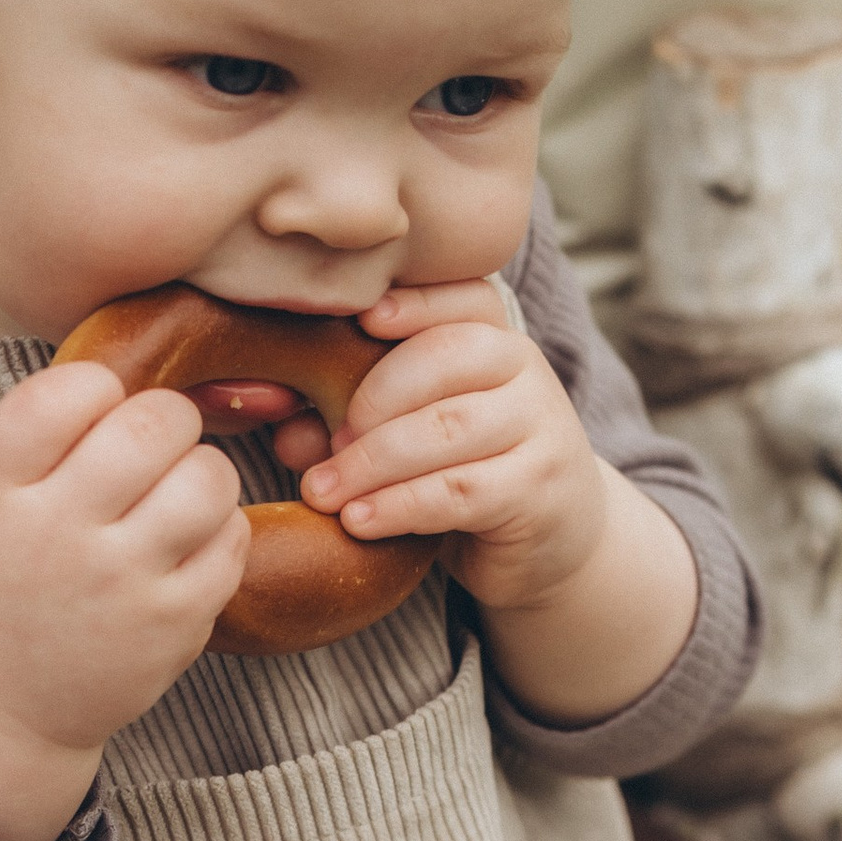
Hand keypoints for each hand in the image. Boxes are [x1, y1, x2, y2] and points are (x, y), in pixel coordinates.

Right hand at [0, 364, 247, 840]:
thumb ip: (29, 447)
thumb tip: (113, 382)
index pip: (63, 395)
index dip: (93, 386)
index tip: (94, 408)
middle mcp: (59, 536)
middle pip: (151, 425)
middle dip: (164, 418)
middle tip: (153, 442)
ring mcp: (122, 584)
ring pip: (208, 477)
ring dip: (202, 469)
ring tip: (177, 489)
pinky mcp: (174, 625)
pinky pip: (231, 540)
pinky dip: (220, 527)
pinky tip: (189, 540)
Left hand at [291, 279, 604, 612]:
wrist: (555, 542)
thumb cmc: (470, 475)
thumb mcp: (415, 440)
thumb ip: (353, 423)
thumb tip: (286, 429)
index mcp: (497, 341)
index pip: (466, 299)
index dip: (415, 302)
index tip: (361, 319)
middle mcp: (527, 372)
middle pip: (444, 358)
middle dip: (370, 400)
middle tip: (324, 446)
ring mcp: (542, 430)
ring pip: (448, 428)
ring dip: (373, 462)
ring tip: (323, 492)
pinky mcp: (539, 491)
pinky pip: (460, 490)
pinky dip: (400, 505)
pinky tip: (359, 521)